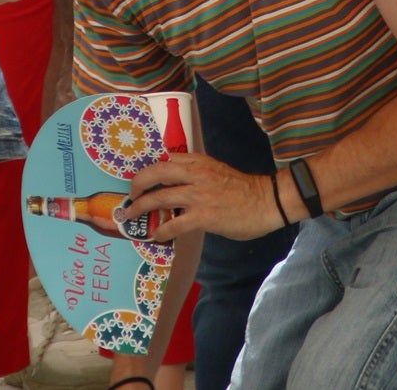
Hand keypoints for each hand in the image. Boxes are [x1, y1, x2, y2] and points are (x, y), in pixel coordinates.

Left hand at [122, 152, 285, 241]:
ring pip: (160, 198)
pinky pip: (175, 224)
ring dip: (141, 207)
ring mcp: (199, 195)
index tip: (140, 181)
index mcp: (199, 162)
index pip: (167, 161)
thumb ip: (196, 174)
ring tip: (132, 216)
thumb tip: (176, 185)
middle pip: (156, 173)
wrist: (266, 201)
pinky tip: (156, 236)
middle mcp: (196, 174)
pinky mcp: (204, 216)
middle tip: (130, 195)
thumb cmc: (243, 189)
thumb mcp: (216, 171)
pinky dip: (162, 230)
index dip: (150, 171)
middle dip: (138, 184)